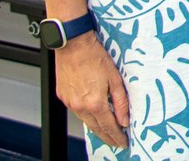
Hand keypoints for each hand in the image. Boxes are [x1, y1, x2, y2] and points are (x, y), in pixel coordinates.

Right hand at [54, 32, 129, 148]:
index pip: (108, 126)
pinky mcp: (63, 97)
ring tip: (107, 133)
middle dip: (107, 137)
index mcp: (94, 102)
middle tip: (116, 142)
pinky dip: (86, 116)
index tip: (123, 142)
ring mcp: (70, 102)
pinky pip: (77, 111)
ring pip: (85, 121)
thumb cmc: (95, 56)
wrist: (73, 45)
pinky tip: (93, 116)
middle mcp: (80, 106)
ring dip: (97, 128)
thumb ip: (120, 101)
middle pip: (96, 128)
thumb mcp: (115, 78)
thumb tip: (124, 119)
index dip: (117, 136)